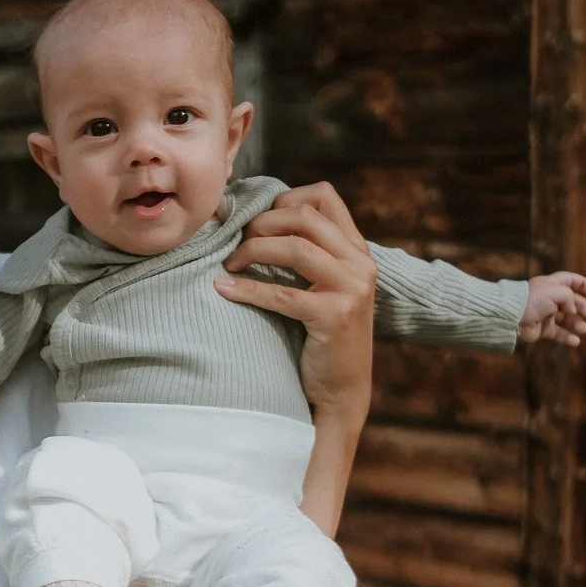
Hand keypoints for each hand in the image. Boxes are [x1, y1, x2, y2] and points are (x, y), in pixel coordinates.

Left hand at [217, 181, 374, 421]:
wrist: (341, 391)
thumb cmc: (322, 338)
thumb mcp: (325, 287)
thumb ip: (309, 255)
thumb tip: (254, 222)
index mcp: (358, 250)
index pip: (324, 195)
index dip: (284, 198)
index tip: (257, 221)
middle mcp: (360, 263)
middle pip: (304, 217)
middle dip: (261, 225)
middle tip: (235, 243)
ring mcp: (352, 289)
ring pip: (295, 248)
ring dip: (253, 250)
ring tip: (230, 265)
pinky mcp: (335, 317)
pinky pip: (282, 294)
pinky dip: (248, 289)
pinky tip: (225, 290)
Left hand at [519, 270, 585, 346]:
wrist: (511, 317)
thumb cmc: (532, 300)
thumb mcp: (556, 292)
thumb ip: (569, 297)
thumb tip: (572, 310)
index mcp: (551, 285)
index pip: (570, 280)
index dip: (583, 284)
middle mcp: (548, 299)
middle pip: (571, 302)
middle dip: (583, 308)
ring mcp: (545, 314)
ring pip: (566, 318)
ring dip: (576, 323)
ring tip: (583, 329)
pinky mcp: (541, 329)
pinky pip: (557, 333)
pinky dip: (567, 337)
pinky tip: (576, 341)